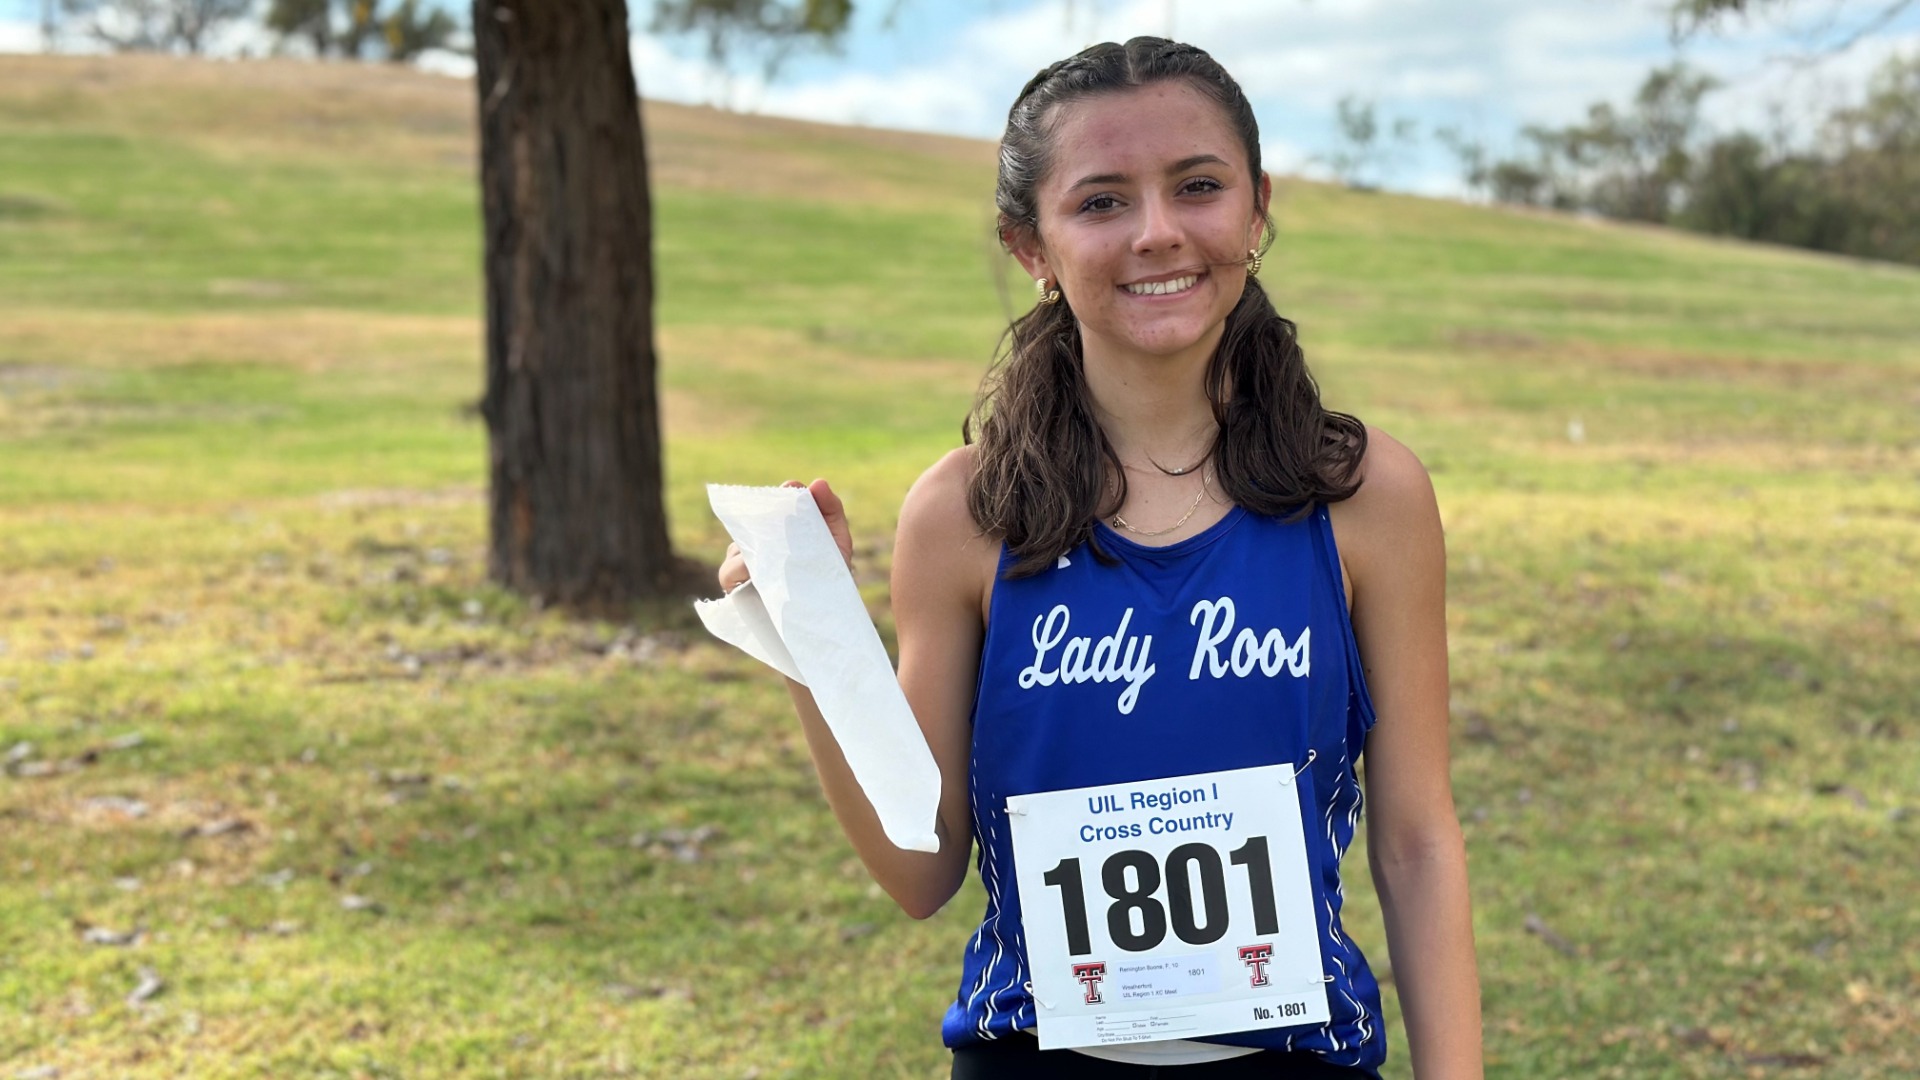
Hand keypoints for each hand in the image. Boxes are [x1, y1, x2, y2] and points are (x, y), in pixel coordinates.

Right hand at [714, 478, 854, 592]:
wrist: (829, 616)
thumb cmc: (831, 574)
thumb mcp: (838, 541)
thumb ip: (831, 510)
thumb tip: (817, 482)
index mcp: (777, 530)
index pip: (769, 504)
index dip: (778, 494)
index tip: (792, 487)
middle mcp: (757, 545)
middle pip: (748, 526)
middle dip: (763, 521)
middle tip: (782, 519)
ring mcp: (744, 567)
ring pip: (736, 548)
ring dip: (753, 550)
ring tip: (773, 555)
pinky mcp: (736, 590)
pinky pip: (730, 574)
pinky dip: (741, 570)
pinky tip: (758, 573)